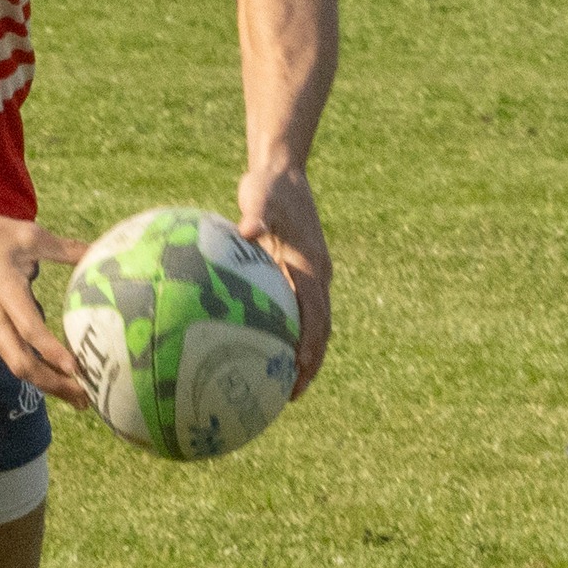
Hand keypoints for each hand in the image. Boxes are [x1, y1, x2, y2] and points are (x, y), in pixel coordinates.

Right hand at [0, 207, 91, 406]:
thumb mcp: (26, 234)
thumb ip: (65, 249)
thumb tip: (99, 254)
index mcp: (5, 291)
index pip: (31, 331)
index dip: (54, 353)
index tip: (78, 370)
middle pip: (22, 364)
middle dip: (54, 385)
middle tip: (86, 399)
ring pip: (15, 363)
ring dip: (44, 380)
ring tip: (75, 390)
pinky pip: (8, 352)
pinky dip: (31, 364)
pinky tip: (50, 367)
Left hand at [236, 165, 331, 396]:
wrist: (283, 172)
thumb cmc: (267, 186)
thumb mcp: (259, 196)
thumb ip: (255, 215)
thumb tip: (247, 230)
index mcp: (311, 264)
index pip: (315, 313)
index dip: (309, 343)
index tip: (297, 369)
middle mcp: (317, 275)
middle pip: (321, 329)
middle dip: (310, 363)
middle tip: (290, 394)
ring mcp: (312, 276)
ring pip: (314, 324)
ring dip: (304, 355)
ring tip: (283, 388)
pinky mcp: (300, 274)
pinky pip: (298, 311)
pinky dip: (289, 334)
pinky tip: (261, 351)